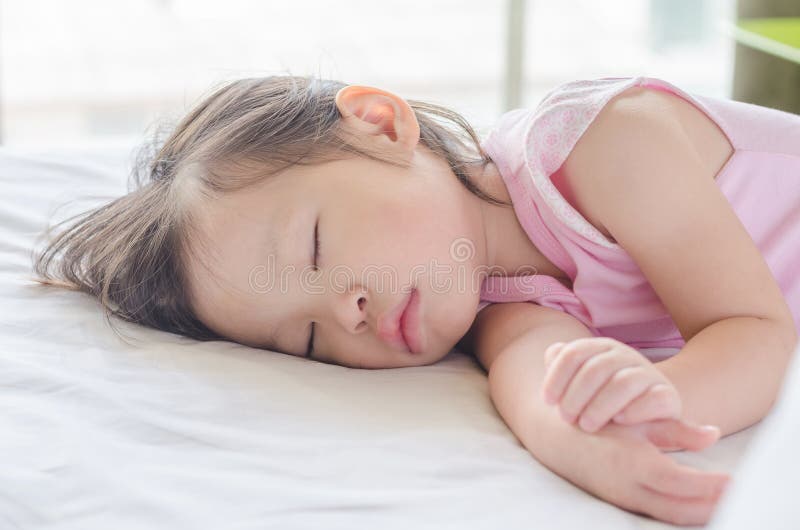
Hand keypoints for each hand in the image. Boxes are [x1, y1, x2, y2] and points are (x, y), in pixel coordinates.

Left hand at [541, 337, 695, 432]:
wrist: (644, 416)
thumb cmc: (601, 400)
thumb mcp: (579, 384)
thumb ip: (563, 367)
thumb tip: (553, 351)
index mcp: (600, 348)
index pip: (574, 353)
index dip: (556, 377)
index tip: (547, 401)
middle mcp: (625, 356)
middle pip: (595, 369)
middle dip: (576, 395)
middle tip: (566, 418)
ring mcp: (648, 374)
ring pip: (623, 383)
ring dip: (600, 406)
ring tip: (586, 425)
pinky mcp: (668, 396)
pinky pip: (655, 399)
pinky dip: (636, 409)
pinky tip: (621, 420)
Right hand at [551, 418, 729, 525]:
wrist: (558, 436)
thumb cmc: (599, 421)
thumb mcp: (636, 420)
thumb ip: (675, 429)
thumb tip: (712, 434)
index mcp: (633, 462)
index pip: (681, 484)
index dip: (710, 485)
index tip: (732, 480)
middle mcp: (628, 486)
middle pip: (680, 509)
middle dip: (712, 506)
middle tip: (736, 495)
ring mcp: (623, 498)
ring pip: (670, 515)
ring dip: (700, 513)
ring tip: (723, 504)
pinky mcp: (620, 503)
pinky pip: (660, 514)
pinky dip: (683, 513)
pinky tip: (698, 506)